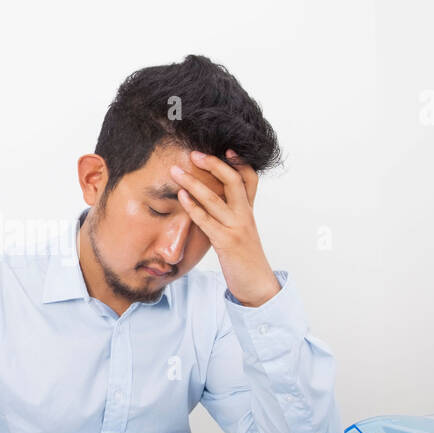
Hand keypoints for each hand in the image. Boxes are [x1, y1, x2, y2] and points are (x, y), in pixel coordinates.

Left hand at [170, 149, 280, 305]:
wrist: (257, 284)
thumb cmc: (245, 258)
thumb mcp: (241, 231)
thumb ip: (230, 214)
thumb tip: (211, 198)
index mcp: (249, 210)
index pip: (250, 178)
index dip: (239, 161)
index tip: (225, 148)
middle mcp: (245, 215)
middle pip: (234, 180)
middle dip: (213, 164)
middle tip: (194, 153)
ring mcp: (236, 227)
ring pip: (215, 198)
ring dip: (193, 182)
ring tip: (176, 171)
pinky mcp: (226, 242)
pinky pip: (207, 220)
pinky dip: (193, 206)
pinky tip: (181, 196)